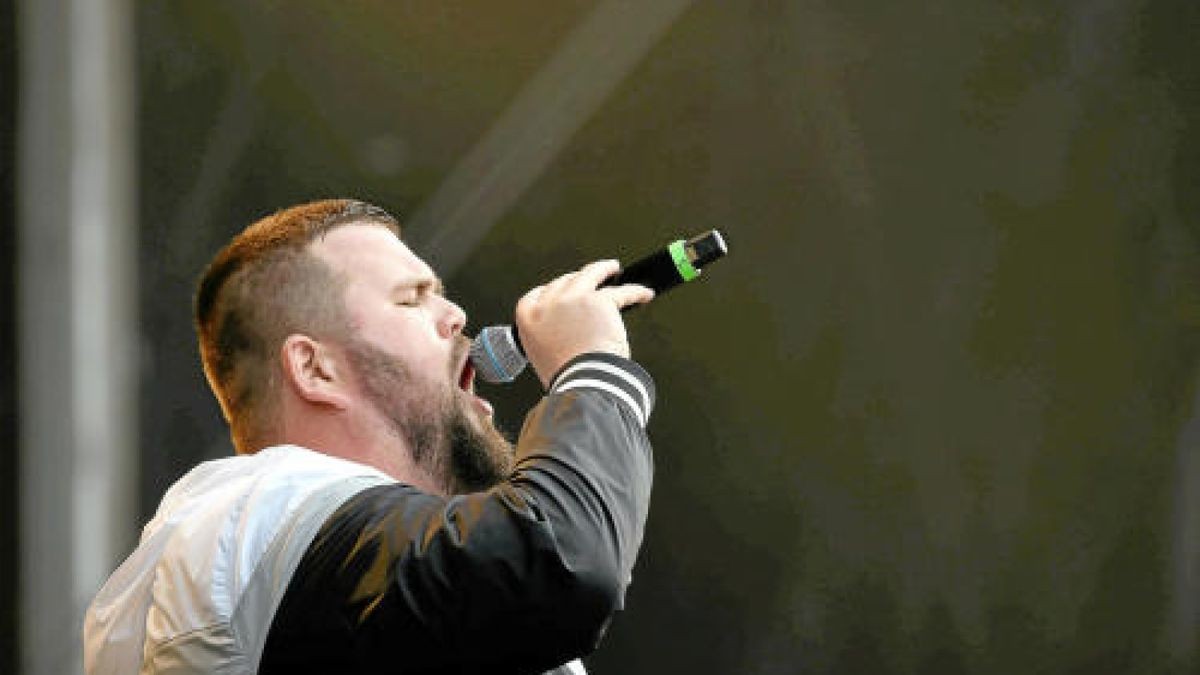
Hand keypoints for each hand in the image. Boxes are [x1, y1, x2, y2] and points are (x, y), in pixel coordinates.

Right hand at [515, 259, 653, 387]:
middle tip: (593, 280)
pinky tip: (643, 293)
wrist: (581, 385)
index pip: (539, 293)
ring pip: (591, 274)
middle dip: (580, 280)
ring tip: (614, 269)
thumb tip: (569, 325)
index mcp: (527, 317)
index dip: (556, 288)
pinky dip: (636, 292)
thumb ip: (549, 333)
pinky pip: (622, 292)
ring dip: (604, 269)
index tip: (567, 288)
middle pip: (566, 281)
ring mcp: (573, 299)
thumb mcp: (543, 353)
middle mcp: (547, 303)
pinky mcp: (599, 301)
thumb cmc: (566, 377)